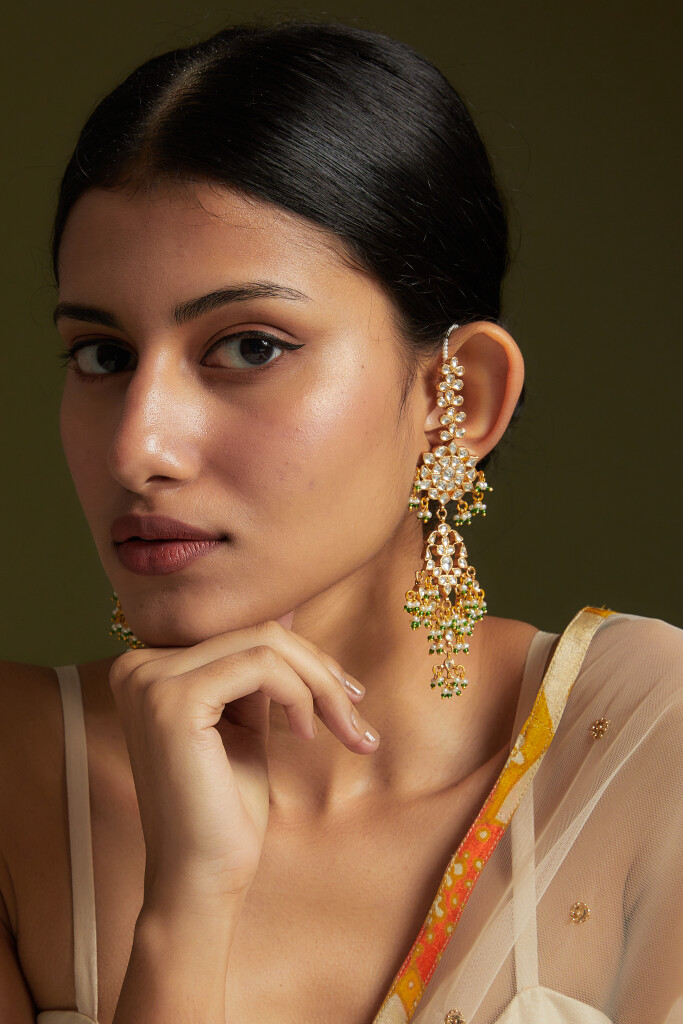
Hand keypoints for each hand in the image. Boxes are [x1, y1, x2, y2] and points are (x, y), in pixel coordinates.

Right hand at [108, 618, 378, 907]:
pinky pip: (261, 667)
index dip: (304, 658)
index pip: (242, 634)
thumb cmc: (226, 809)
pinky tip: (306, 734)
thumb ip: (257, 671)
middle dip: (321, 670)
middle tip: (358, 715)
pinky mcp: (173, 700)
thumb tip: (287, 609)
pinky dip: (299, 694)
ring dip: (321, 684)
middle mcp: (139, 666)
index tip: (347, 694)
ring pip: (266, 644)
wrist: (203, 880)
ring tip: (345, 728)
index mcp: (150, 668)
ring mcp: (151, 680)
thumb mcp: (245, 723)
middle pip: (258, 633)